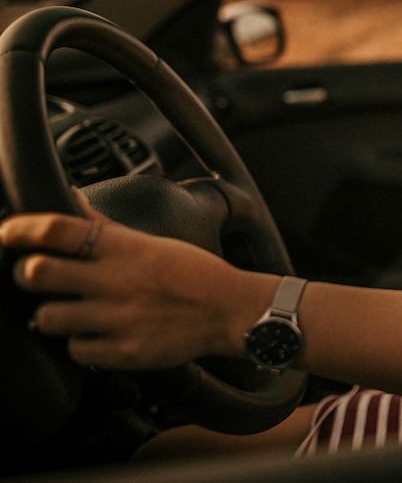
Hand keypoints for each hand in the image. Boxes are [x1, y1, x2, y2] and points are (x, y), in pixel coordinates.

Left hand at [0, 190, 273, 369]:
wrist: (231, 311)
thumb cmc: (192, 274)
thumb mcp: (150, 242)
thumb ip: (102, 226)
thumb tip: (69, 196)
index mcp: (124, 248)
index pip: (56, 229)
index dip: (20, 229)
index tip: (6, 233)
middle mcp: (117, 281)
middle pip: (37, 273)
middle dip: (28, 274)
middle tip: (37, 277)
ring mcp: (119, 319)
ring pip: (47, 318)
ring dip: (53, 315)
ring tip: (72, 312)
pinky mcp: (124, 352)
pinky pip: (76, 351)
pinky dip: (81, 345)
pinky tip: (99, 335)